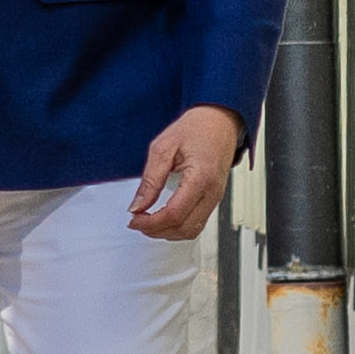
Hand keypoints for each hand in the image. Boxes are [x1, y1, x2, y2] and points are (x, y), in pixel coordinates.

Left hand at [128, 103, 244, 239]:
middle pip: (184, 228)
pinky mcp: (214, 199)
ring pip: (192, 231)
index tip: (134, 219)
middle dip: (157, 231)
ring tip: (149, 222)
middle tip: (138, 222)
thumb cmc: (196, 128)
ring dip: (168, 232)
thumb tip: (137, 206)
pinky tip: (164, 219)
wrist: (220, 121)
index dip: (150, 222)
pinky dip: (178, 227)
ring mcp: (216, 197)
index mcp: (201, 177)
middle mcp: (212, 192)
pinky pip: (198, 222)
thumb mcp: (163, 148)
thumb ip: (150, 180)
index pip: (174, 214)